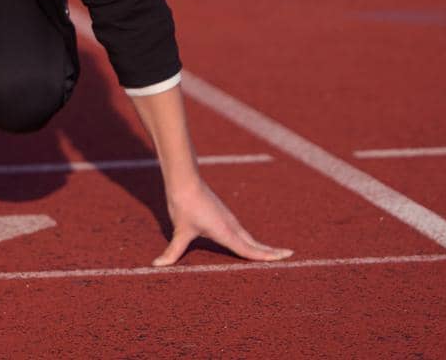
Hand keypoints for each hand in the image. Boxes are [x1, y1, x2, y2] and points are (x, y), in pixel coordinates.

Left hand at [151, 178, 292, 267]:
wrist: (184, 180)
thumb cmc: (183, 205)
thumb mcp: (179, 231)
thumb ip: (171, 252)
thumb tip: (156, 266)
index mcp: (225, 232)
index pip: (249, 249)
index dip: (266, 256)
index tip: (284, 257)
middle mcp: (231, 225)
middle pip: (255, 243)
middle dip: (271, 251)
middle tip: (288, 255)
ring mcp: (228, 218)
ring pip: (248, 236)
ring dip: (261, 245)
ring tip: (274, 253)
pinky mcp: (222, 213)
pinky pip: (240, 230)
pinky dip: (249, 238)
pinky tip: (247, 240)